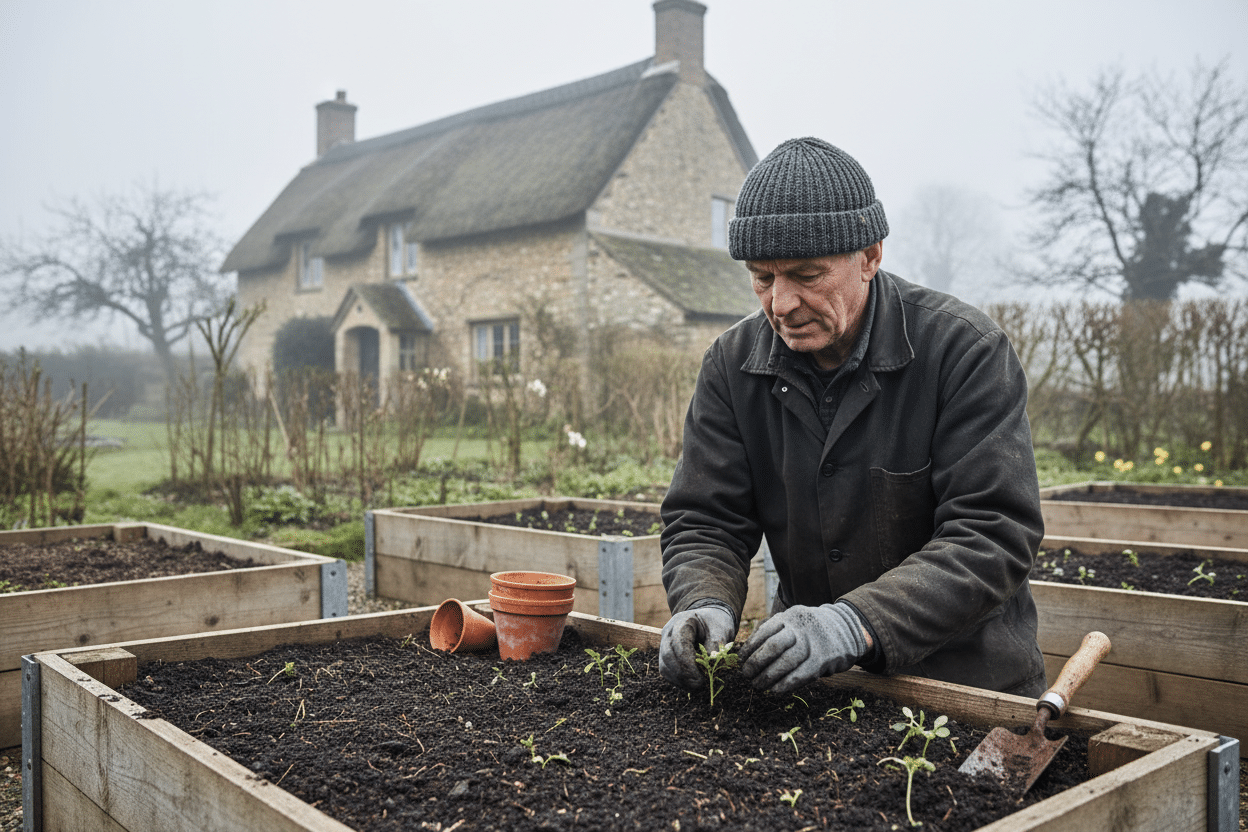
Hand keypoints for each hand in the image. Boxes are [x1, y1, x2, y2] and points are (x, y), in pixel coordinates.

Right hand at [659, 604, 735, 689]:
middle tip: (700, 685)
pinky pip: (667, 672)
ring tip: (697, 686)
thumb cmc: (715, 623)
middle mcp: (669, 632)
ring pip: (665, 666)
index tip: (701, 677)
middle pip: (668, 656)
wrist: (707, 620)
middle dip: (683, 674)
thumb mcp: (721, 629)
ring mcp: (664, 644)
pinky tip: (692, 684)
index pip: (678, 644)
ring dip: (680, 680)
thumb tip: (711, 664)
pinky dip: (679, 681)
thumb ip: (716, 644)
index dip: (687, 663)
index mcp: (682, 621)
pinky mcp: (665, 656)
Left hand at [738, 603, 866, 693]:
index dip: (750, 648)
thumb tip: (748, 651)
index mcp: (790, 617)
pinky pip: (801, 674)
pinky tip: (774, 690)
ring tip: (757, 685)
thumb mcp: (794, 622)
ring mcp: (813, 643)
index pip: (764, 632)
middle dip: (756, 663)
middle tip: (746, 674)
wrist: (847, 629)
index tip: (741, 660)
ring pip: (786, 662)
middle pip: (773, 646)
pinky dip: (785, 684)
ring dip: (768, 677)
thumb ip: (775, 632)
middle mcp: (801, 628)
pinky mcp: (824, 660)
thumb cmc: (812, 630)